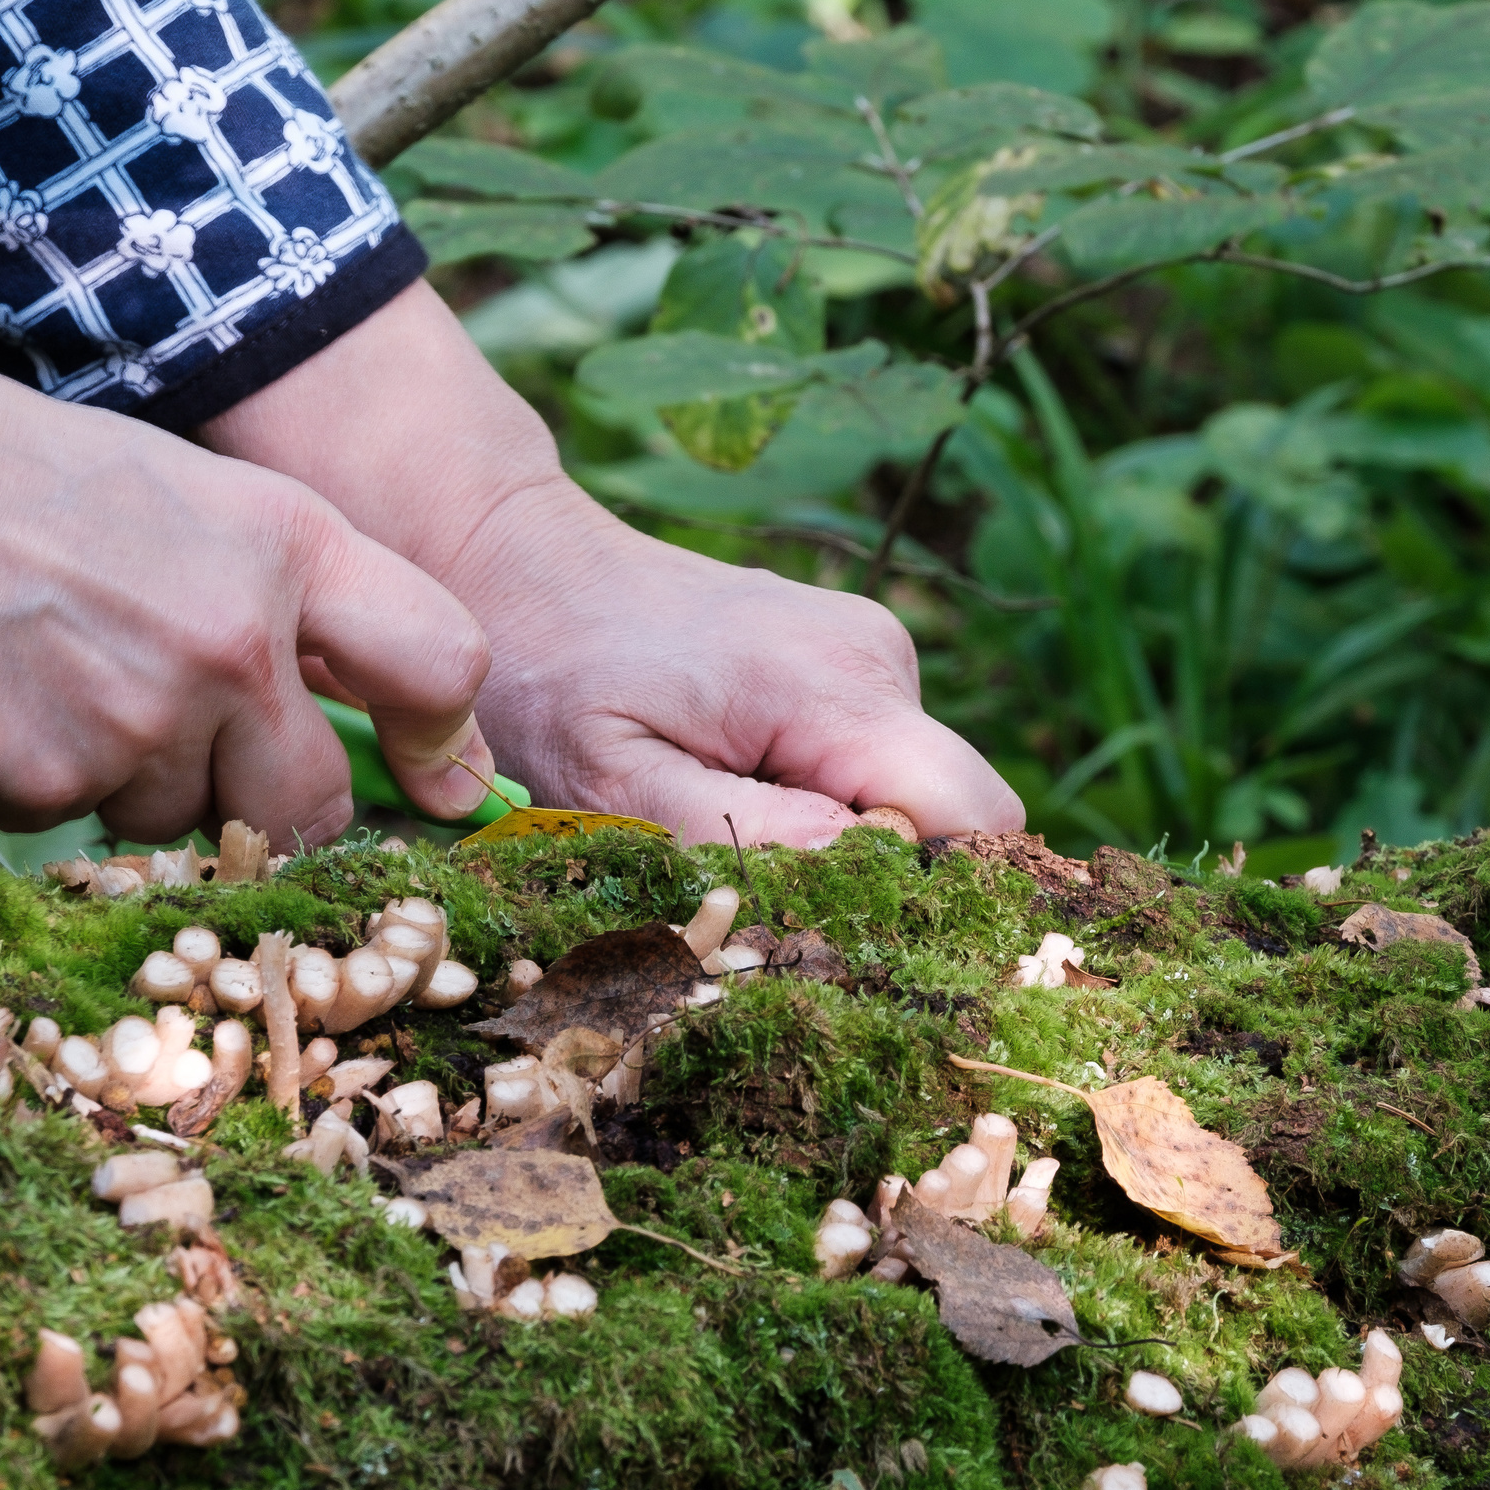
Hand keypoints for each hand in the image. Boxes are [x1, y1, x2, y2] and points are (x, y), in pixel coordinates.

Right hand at [0, 243, 494, 842]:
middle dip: (272, 806)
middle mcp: (240, 644)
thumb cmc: (33, 484)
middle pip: (318, 806)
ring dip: (150, 789)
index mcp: (293, 547)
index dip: (446, 738)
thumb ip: (299, 595)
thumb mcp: (205, 495)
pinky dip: (59, 786)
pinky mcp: (56, 782)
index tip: (441, 777)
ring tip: (73, 684)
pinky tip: (12, 704)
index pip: (443, 663)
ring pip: (195, 826)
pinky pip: (92, 827)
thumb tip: (380, 706)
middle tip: (205, 757)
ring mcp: (149, 722)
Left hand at [202, 284, 1023, 845]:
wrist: (515, 567)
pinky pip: (872, 761)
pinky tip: (725, 776)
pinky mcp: (846, 663)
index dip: (930, 893)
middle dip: (874, 873)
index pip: (974, 817)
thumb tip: (861, 863)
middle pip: (950, 815)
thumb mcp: (617, 779)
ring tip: (713, 807)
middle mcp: (879, 660)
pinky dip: (814, 796)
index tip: (833, 921)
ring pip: (907, 794)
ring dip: (833, 833)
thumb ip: (739, 830)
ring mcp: (869, 654)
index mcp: (841, 689)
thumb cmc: (550, 678)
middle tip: (746, 873)